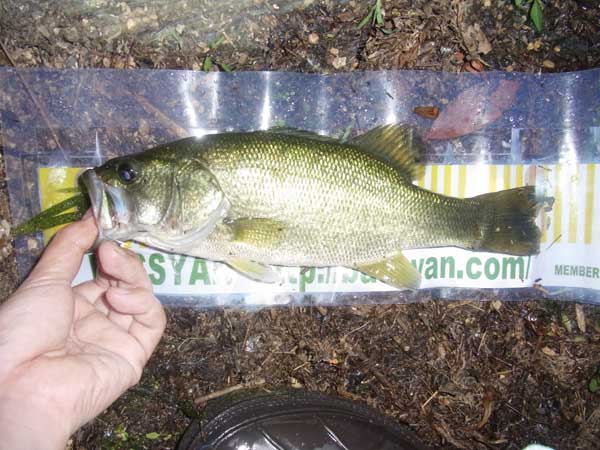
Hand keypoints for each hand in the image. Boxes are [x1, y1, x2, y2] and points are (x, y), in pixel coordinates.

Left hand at [0, 214, 165, 449]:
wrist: (20, 383)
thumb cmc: (23, 330)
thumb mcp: (44, 280)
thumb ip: (70, 246)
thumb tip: (91, 216)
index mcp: (71, 305)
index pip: (103, 272)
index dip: (108, 251)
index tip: (106, 230)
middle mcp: (96, 320)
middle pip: (126, 282)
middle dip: (122, 260)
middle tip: (107, 248)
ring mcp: (116, 338)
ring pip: (143, 297)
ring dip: (132, 276)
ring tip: (111, 266)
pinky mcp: (134, 356)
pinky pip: (152, 321)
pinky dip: (142, 302)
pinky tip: (119, 297)